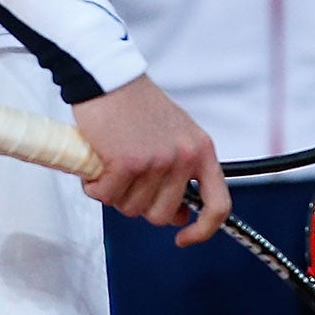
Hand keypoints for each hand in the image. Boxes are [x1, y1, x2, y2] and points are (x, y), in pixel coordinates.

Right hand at [72, 75, 230, 245]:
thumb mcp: (175, 135)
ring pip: (131, 208)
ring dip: (114, 192)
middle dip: (139, 203)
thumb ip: (181, 173)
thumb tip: (180, 216)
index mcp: (202, 150)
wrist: (109, 77)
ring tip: (111, 162)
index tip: (183, 237)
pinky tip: (96, 163)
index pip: (218, 205)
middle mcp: (184, 157)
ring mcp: (157, 160)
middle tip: (126, 177)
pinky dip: (95, 185)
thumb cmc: (137, 106)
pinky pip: (107, 196)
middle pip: (162, 215)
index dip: (203, 230)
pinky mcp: (127, 161)